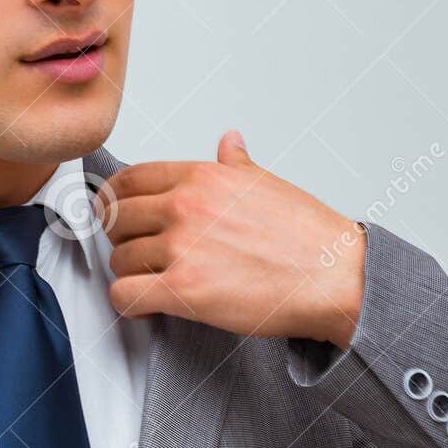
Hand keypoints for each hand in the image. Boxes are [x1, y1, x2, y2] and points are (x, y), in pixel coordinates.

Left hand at [94, 131, 365, 346]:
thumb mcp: (266, 183)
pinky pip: (124, 295)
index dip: (114, 199)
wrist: (334, 276)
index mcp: (200, 176)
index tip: (116, 214)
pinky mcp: (183, 290)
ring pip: (118, 259)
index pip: (128, 179)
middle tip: (138, 251)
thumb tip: (229, 141)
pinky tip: (147, 306)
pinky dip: (129, 304)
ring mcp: (181, 248)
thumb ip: (235, 163)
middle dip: (120, 237)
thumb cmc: (307, 236)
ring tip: (153, 281)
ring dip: (130, 273)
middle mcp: (185, 206)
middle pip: (114, 218)